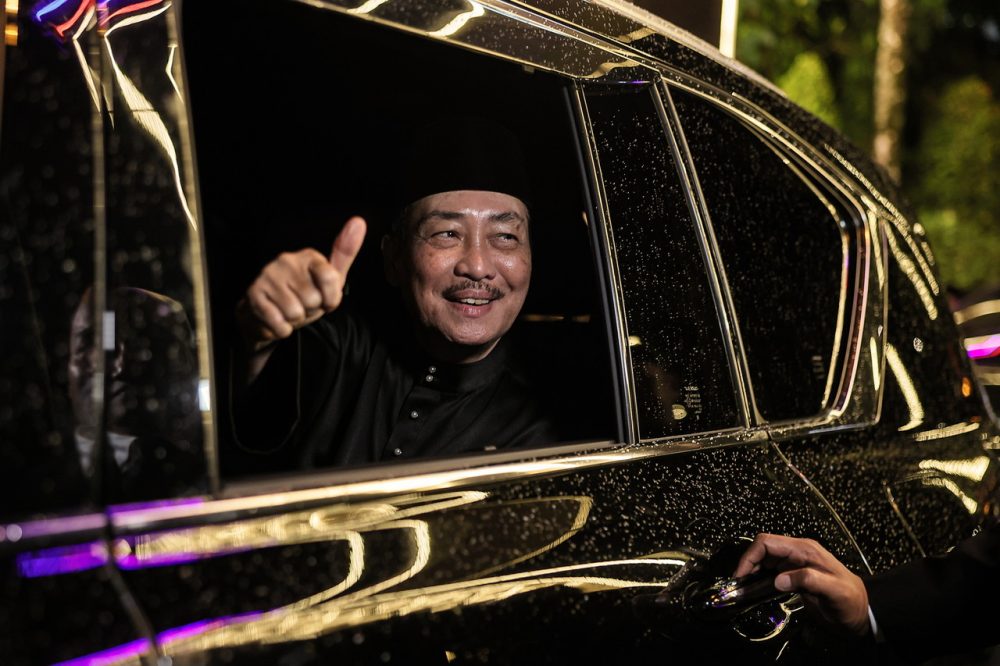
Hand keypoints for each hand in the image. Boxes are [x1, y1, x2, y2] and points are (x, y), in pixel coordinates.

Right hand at [238, 216, 366, 348]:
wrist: (267, 313)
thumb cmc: (302, 294)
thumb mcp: (328, 278)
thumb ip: (345, 254)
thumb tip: (359, 222)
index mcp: (308, 256)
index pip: (331, 278)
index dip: (330, 298)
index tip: (325, 299)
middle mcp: (286, 260)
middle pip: (314, 300)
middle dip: (311, 310)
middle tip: (301, 305)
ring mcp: (268, 276)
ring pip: (296, 313)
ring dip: (295, 320)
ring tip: (288, 310)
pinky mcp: (254, 294)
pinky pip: (279, 323)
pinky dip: (281, 328)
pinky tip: (276, 318)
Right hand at [734, 533, 869, 636]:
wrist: (862, 611)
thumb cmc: (850, 601)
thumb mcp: (834, 591)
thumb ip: (808, 580)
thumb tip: (778, 580)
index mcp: (805, 550)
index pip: (768, 543)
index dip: (750, 556)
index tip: (741, 576)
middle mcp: (797, 552)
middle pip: (763, 548)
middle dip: (747, 563)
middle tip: (739, 585)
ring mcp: (795, 562)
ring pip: (764, 559)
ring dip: (751, 570)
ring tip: (743, 588)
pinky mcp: (794, 574)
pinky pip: (770, 570)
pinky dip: (759, 577)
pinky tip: (755, 589)